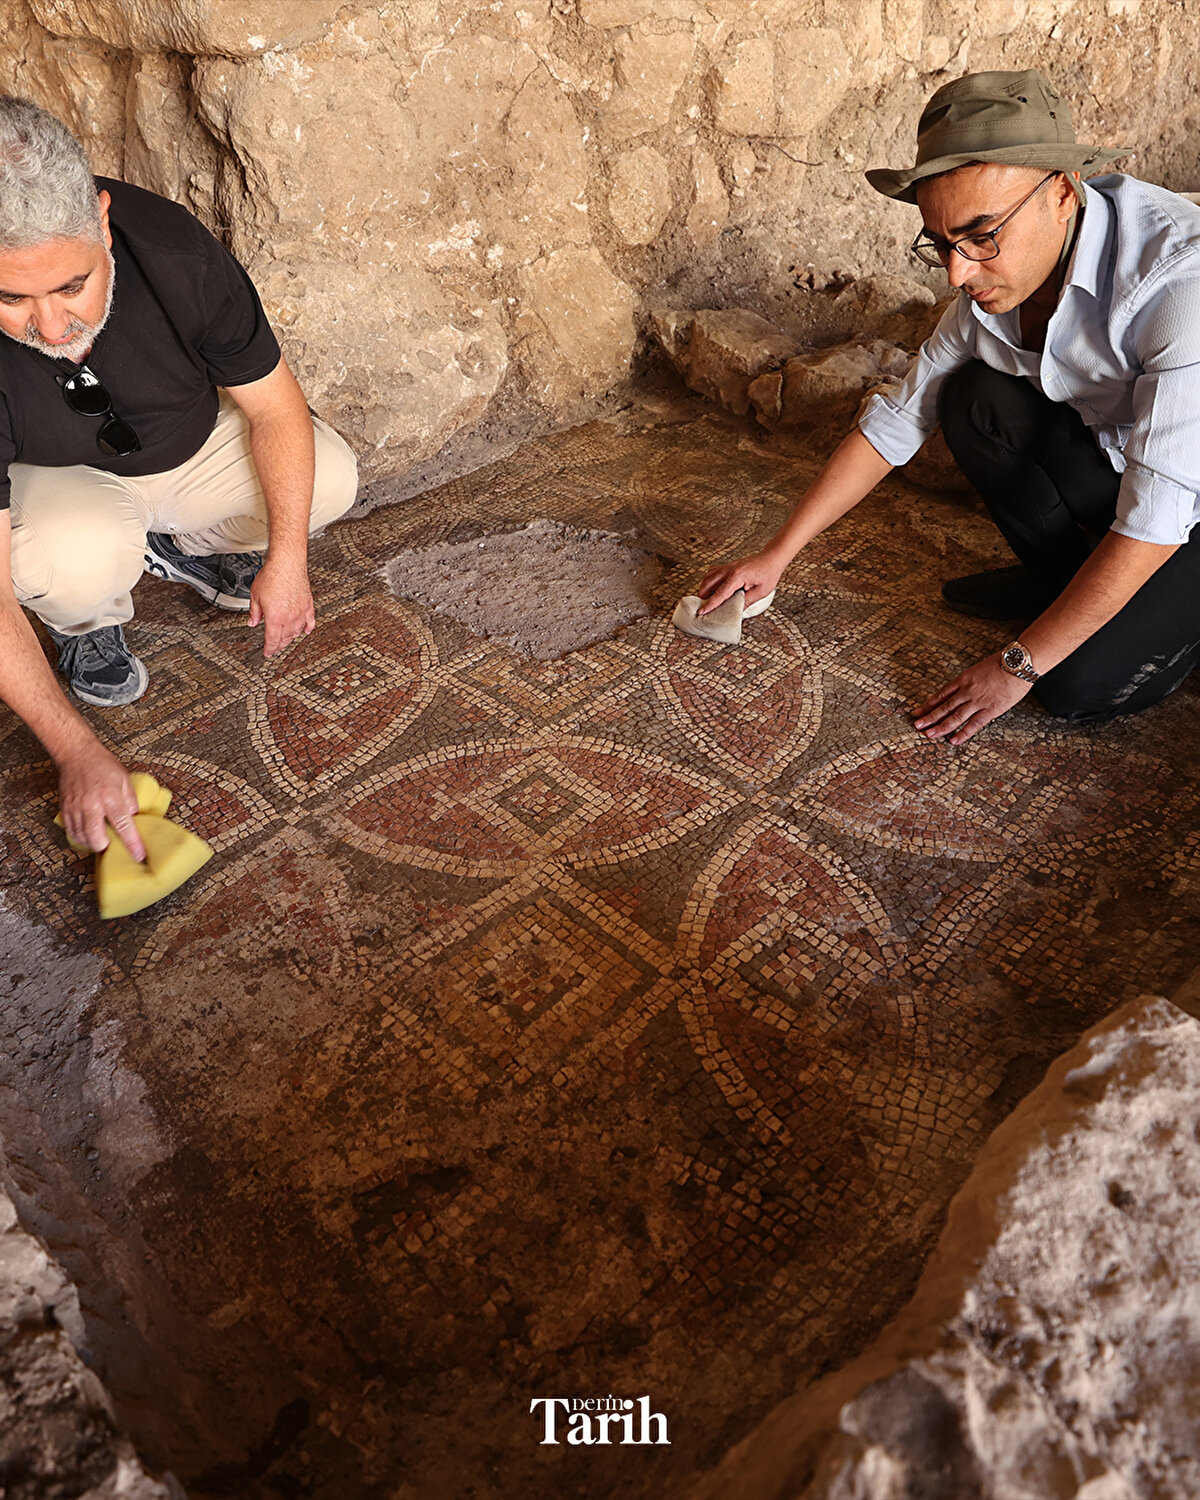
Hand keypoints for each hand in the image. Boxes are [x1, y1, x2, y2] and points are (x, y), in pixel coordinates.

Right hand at [57, 746, 144, 858]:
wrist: (77, 754)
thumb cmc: (102, 765)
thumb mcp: (125, 780)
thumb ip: (131, 801)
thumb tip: (134, 819)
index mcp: (110, 797)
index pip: (123, 826)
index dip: (131, 844)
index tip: (138, 855)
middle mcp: (92, 805)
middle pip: (97, 838)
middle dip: (107, 847)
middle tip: (114, 846)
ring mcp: (76, 808)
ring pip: (82, 838)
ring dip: (93, 844)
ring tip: (102, 841)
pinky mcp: (65, 808)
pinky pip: (71, 831)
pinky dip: (80, 837)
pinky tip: (88, 835)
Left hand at [248, 554, 314, 656]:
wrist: (287, 564)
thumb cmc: (272, 576)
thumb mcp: (255, 595)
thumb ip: (254, 612)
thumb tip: (252, 622)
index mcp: (275, 618)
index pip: (272, 639)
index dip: (270, 649)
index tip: (268, 653)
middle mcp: (289, 618)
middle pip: (285, 638)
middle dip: (279, 645)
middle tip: (275, 648)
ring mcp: (301, 612)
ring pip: (297, 632)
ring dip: (291, 638)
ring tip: (287, 640)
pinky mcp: (308, 605)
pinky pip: (310, 621)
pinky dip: (307, 628)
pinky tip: (305, 631)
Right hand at [696, 549, 784, 615]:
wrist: (771, 558)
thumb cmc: (768, 573)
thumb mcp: (761, 592)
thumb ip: (747, 601)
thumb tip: (736, 611)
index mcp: (737, 577)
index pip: (720, 593)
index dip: (710, 604)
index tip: (701, 612)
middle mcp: (729, 570)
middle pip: (708, 584)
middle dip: (703, 596)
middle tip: (703, 607)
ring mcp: (727, 566)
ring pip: (708, 577)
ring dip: (704, 588)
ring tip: (705, 599)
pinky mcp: (728, 566)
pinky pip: (712, 572)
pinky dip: (708, 580)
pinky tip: (711, 587)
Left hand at [914, 653, 1032, 745]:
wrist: (1018, 663)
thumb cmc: (1002, 663)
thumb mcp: (978, 669)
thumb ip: (969, 681)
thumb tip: (962, 690)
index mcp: (963, 679)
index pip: (940, 695)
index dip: (928, 705)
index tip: (917, 712)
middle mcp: (966, 691)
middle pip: (943, 707)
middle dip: (929, 718)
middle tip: (917, 726)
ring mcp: (977, 701)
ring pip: (955, 717)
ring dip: (940, 727)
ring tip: (928, 735)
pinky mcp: (990, 710)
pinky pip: (974, 724)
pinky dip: (963, 733)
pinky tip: (953, 741)